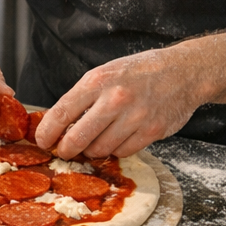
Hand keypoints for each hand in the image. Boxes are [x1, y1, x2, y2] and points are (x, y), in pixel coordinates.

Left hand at [34, 48, 202, 158]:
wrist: (183, 72)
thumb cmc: (139, 73)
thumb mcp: (105, 73)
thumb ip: (83, 97)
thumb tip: (58, 124)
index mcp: (97, 81)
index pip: (62, 112)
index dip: (47, 132)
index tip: (42, 141)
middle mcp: (115, 99)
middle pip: (77, 138)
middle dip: (66, 149)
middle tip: (64, 151)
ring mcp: (135, 117)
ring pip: (100, 149)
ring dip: (92, 150)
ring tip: (94, 142)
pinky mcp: (152, 131)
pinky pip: (123, 152)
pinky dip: (116, 150)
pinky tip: (117, 139)